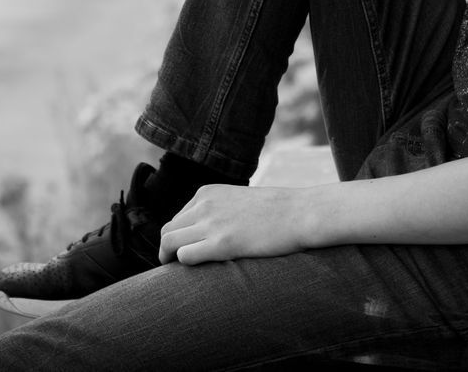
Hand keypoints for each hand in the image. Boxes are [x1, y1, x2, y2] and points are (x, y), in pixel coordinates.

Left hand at [157, 184, 311, 265]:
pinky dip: (184, 266)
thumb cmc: (275, 211)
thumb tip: (207, 231)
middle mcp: (204, 205)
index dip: (178, 238)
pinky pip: (184, 256)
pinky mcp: (222, 243)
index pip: (177, 218)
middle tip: (176, 267)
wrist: (300, 212)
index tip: (185, 252)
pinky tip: (199, 272)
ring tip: (179, 274)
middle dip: (168, 251)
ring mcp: (212, 223)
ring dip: (169, 260)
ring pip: (169, 243)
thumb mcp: (239, 200)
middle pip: (167, 231)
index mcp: (207, 193)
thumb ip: (219, 210)